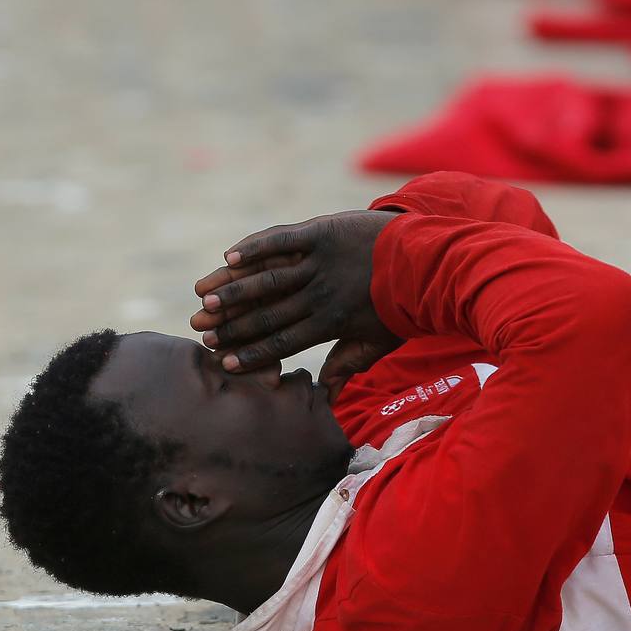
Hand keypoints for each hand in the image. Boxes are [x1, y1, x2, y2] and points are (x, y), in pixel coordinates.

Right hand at [191, 210, 402, 399]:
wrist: (430, 259)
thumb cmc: (403, 305)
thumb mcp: (378, 342)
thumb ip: (348, 366)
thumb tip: (326, 399)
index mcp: (330, 323)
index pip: (283, 342)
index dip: (252, 353)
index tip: (224, 362)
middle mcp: (320, 294)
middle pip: (267, 313)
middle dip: (232, 324)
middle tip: (201, 331)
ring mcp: (320, 261)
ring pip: (267, 279)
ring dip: (234, 289)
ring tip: (204, 298)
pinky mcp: (322, 231)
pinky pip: (282, 240)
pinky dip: (255, 247)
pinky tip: (229, 256)